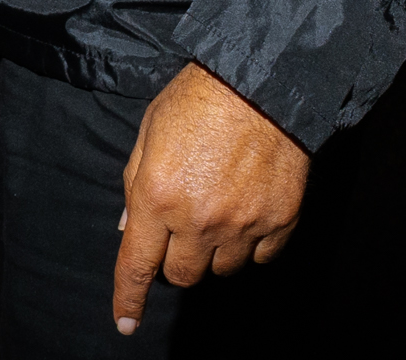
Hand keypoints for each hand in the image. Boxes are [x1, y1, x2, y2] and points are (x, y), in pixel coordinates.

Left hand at [111, 62, 308, 335]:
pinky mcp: (279, 222)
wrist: (260, 83)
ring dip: (214, 253)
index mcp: (155, 197)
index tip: (125, 323)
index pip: (136, 265)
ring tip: (216, 212)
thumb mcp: (148, 134)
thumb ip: (134, 185)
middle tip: (180, 231)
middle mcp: (197, 220)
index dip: (128, 299)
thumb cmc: (196, 101)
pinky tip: (246, 213)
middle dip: (175, 261)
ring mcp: (242, 225)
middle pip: (182, 276)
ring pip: (223, 270)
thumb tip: (127, 229)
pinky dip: (251, 245)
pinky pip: (261, 257)